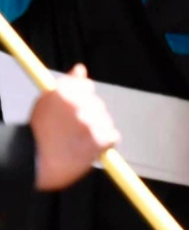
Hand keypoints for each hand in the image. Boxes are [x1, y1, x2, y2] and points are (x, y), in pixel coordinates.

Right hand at [31, 64, 119, 190]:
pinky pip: (112, 137)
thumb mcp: (46, 103)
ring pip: (104, 121)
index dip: (82, 100)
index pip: (86, 86)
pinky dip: (103, 145)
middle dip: (89, 117)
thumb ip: (68, 84)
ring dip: (95, 131)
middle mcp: (79, 103)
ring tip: (75, 144)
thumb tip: (81, 68)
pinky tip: (86, 150)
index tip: (75, 112)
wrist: (32, 164)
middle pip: (97, 105)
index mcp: (64, 91)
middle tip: (71, 133)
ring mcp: (90, 121)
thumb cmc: (36, 135)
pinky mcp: (99, 138)